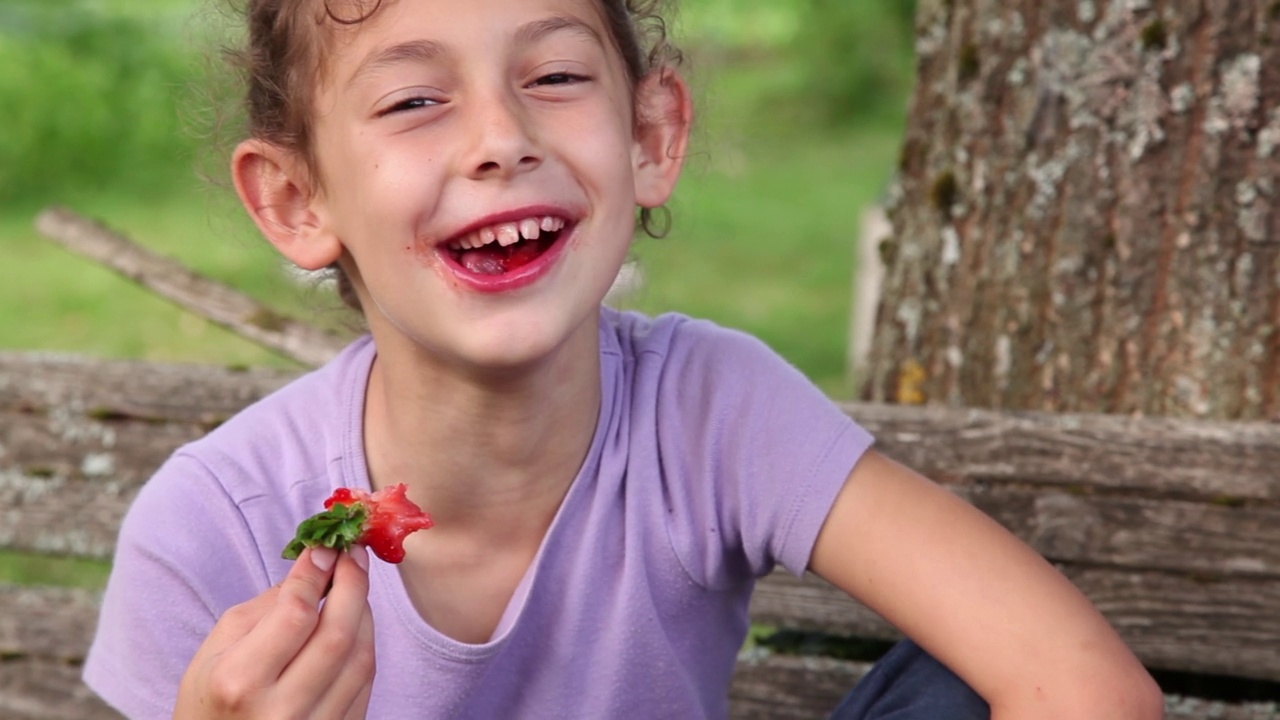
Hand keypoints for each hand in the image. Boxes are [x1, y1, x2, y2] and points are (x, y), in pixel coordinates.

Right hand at [175, 546, 375, 718]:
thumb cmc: (209, 702)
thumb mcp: (215, 652)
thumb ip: (264, 608)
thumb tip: (315, 568)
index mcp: (240, 681)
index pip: (295, 614)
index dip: (316, 574)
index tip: (326, 547)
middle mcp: (281, 709)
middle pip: (337, 634)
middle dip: (353, 583)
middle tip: (354, 554)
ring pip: (360, 657)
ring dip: (363, 613)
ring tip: (353, 586)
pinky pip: (365, 683)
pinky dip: (364, 645)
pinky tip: (354, 625)